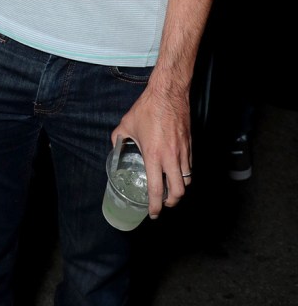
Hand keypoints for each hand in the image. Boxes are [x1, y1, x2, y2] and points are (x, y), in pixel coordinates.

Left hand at [112, 84, 191, 218]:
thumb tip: (115, 146)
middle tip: (164, 202)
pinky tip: (177, 170)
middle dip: (171, 202)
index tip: (153, 213)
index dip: (155, 206)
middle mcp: (170, 157)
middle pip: (178, 192)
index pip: (157, 190)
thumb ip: (119, 138)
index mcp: (153, 156)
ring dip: (180, 188)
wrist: (168, 93)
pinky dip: (185, 173)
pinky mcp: (190, 144)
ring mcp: (183, 152)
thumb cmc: (147, 108)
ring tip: (171, 189)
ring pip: (188, 180)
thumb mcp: (127, 124)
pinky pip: (190, 165)